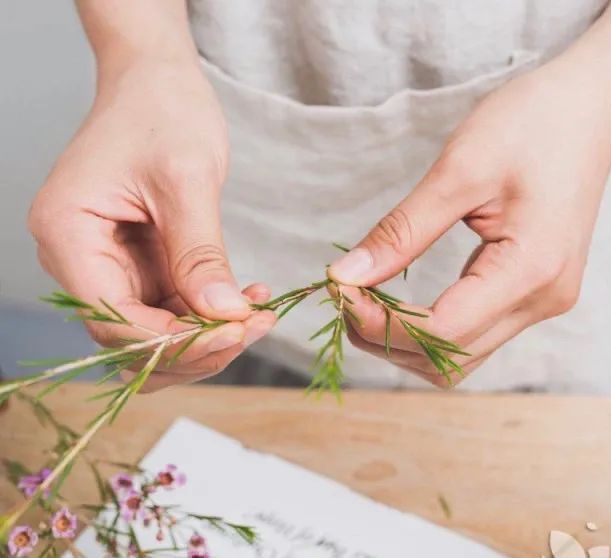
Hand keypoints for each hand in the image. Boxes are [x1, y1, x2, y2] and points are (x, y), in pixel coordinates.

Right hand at [29, 59, 274, 390]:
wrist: (158, 82)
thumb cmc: (163, 111)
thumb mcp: (187, 180)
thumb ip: (200, 252)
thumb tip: (224, 315)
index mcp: (68, 234)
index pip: (113, 318)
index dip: (173, 341)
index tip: (234, 334)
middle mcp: (78, 258)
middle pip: (130, 336)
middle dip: (194, 344)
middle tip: (253, 328)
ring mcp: (108, 264)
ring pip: (153, 331)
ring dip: (207, 333)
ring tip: (258, 313)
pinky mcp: (138, 263)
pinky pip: (171, 307)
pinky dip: (208, 312)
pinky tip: (248, 297)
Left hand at [328, 58, 610, 387]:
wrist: (587, 109)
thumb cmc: (531, 124)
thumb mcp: (458, 170)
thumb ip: (401, 231)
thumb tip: (345, 277)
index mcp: (531, 269)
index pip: (442, 330)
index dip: (380, 322)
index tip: (338, 290)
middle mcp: (542, 300)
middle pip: (448, 358)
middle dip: (385, 337)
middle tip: (345, 294)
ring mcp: (540, 302)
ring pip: (458, 357)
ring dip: (404, 340)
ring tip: (365, 298)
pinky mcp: (530, 293)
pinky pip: (471, 334)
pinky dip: (427, 328)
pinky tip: (398, 301)